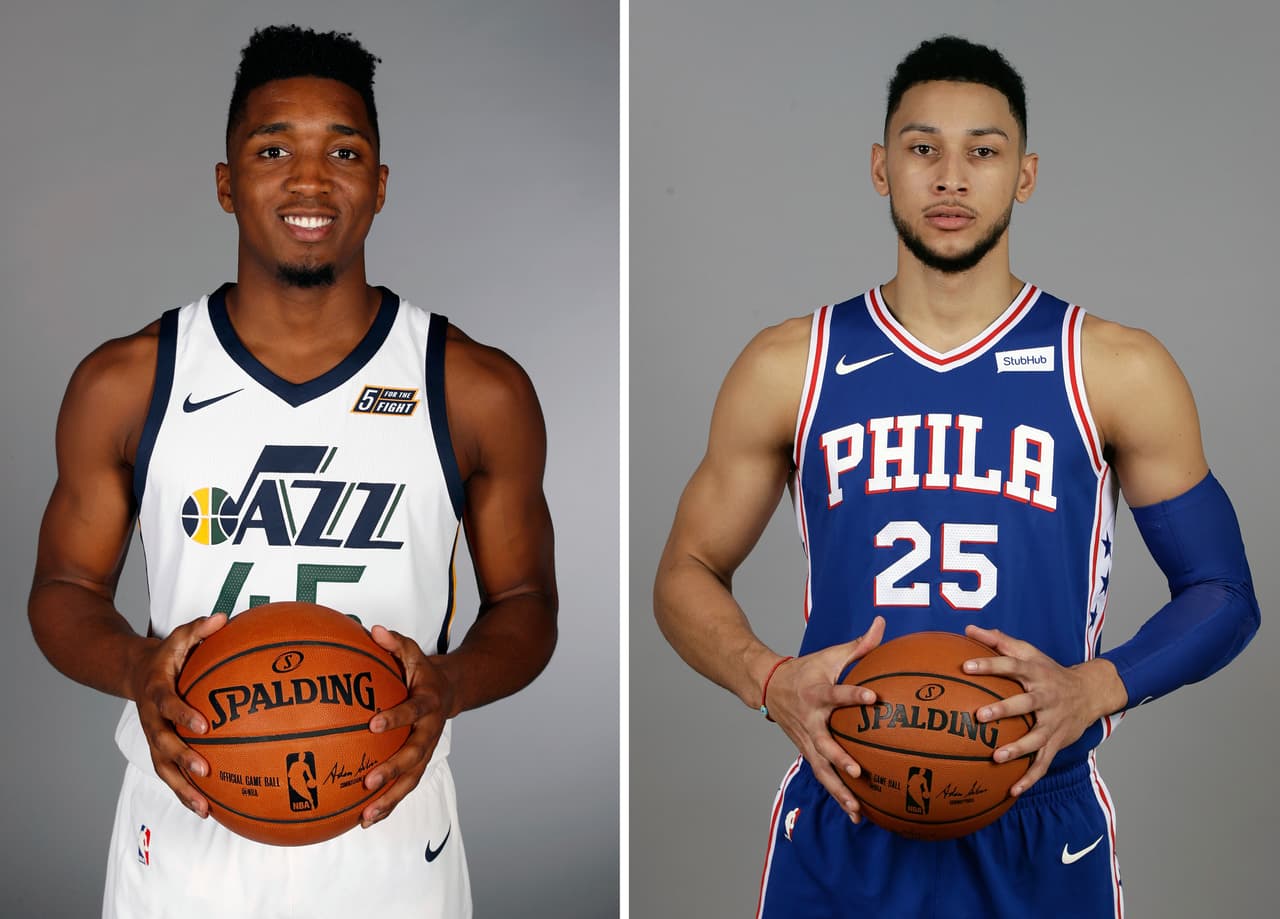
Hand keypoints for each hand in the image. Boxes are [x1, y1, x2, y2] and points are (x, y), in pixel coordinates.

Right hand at [128, 613, 227, 817]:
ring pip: (164, 768)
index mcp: (157, 691)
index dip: (183, 714)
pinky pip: (171, 774)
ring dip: (183, 789)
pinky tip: (208, 809)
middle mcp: (152, 719)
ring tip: (205, 809)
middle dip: (183, 759)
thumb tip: (223, 617)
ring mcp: (154, 737)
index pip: (169, 704)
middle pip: (163, 744)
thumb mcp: (178, 637)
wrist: (131, 672)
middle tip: (205, 771)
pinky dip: (186, 792)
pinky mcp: (159, 750)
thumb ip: (198, 629)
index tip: (204, 725)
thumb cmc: (165, 655)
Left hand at [360, 625, 456, 827]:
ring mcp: (426, 750)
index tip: (373, 724)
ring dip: (391, 798)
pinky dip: (389, 803)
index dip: (396, 717)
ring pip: (411, 779)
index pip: (413, 711)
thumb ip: (395, 643)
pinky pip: (405, 786)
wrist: (451, 691)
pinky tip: (366, 819)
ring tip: (367, 815)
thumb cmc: (422, 672)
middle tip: (369, 781)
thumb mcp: (413, 653)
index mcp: (428, 702)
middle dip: (393, 770)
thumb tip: (374, 630)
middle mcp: (430, 730)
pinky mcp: (419, 763)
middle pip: (415, 754)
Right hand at [764, 616, 884, 820]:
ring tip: (856, 808)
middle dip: (840, 758)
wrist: (768, 687)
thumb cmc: (806, 670)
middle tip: (858, 771)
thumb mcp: (829, 655)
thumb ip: (858, 645)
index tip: (874, 697)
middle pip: (825, 743)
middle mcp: (811, 721)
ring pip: (822, 769)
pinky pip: (824, 777)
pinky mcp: (807, 753)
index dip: (854, 694)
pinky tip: (857, 813)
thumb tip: (881, 624)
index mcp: (817, 693)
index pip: (837, 693)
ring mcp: (807, 740)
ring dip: (838, 789)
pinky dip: (838, 795)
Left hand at [963, 625, 1126, 795]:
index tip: (965, 666)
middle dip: (1003, 709)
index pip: (1010, 665)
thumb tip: (968, 628)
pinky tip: (1011, 791)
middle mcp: (1046, 697)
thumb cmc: (1049, 670)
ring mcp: (1053, 722)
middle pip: (1025, 702)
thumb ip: (999, 640)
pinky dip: (1029, 778)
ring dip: (1017, 748)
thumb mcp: (1029, 652)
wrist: (1090, 692)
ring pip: (1036, 737)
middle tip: (980, 716)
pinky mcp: (1057, 742)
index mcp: (1036, 673)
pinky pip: (1043, 763)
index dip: (989, 664)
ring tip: (996, 757)